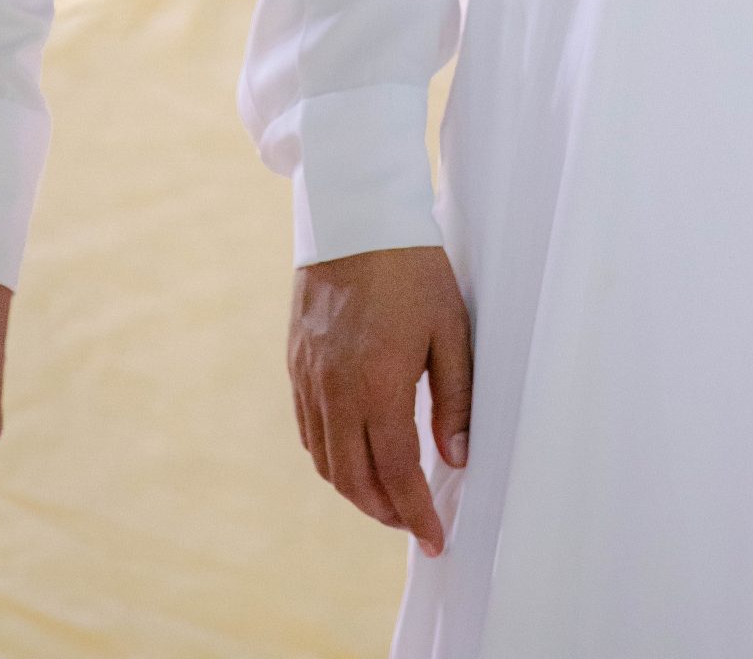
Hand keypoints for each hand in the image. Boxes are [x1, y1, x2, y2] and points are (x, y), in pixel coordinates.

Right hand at [288, 245, 472, 557]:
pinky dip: (332, 456)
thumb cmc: (413, 267)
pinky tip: (355, 453)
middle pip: (354, 479)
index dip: (416, 513)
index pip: (396, 473)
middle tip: (414, 521)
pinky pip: (310, 430)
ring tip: (388, 494)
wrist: (355, 213)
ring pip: (326, 461)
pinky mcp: (297, 363)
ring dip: (356, 488)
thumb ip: (454, 397)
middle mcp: (336, 391)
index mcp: (378, 385)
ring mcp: (310, 378)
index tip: (434, 538)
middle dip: (385, 511)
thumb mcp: (451, 328)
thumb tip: (456, 457)